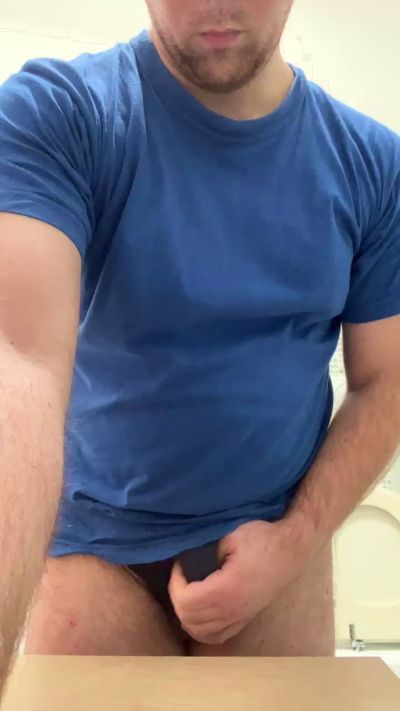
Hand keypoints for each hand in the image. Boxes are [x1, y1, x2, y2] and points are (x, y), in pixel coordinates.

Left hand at [169, 520, 309, 644]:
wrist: (291, 548)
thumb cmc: (263, 538)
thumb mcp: (231, 535)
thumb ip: (206, 549)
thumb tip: (186, 558)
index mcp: (227, 590)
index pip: (186, 602)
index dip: (175, 583)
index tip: (180, 565)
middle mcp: (233, 610)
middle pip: (189, 620)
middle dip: (178, 597)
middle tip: (181, 576)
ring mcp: (240, 617)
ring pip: (200, 632)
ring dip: (187, 615)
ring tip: (187, 591)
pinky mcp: (245, 618)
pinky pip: (216, 636)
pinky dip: (202, 628)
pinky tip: (200, 612)